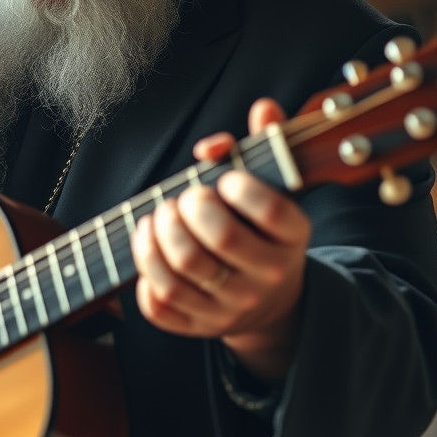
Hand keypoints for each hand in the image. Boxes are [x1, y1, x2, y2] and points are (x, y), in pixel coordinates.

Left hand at [132, 98, 310, 381]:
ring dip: (156, 236)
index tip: (222, 180)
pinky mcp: (199, 327)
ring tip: (155, 217)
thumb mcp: (272, 189)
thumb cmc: (258, 229)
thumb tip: (263, 110)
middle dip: (188, 207)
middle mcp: (267, 276)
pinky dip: (144, 275)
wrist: (268, 301)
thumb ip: (266, 145)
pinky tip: (148, 250)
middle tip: (181, 199)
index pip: (268, 208)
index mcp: (293, 237)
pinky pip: (161, 306)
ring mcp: (232, 307)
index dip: (236, 184)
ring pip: (183, 271)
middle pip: (220, 240)